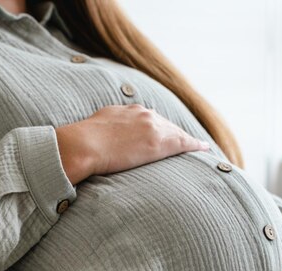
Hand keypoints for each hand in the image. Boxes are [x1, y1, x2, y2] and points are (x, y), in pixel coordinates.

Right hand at [55, 104, 209, 184]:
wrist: (82, 145)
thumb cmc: (79, 144)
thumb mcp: (90, 130)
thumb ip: (101, 132)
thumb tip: (96, 142)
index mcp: (125, 110)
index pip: (146, 118)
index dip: (155, 127)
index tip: (159, 133)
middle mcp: (141, 114)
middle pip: (164, 123)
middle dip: (172, 132)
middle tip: (183, 142)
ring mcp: (151, 126)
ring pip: (175, 132)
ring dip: (185, 139)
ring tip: (196, 147)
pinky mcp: (158, 141)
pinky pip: (182, 142)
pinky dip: (193, 145)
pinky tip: (203, 148)